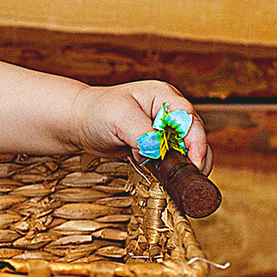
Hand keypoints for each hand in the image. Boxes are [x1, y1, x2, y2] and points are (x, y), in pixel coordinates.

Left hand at [71, 80, 208, 170]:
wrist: (80, 124)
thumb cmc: (97, 112)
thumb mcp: (119, 117)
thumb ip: (142, 133)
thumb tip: (158, 152)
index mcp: (163, 96)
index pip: (189, 118)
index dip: (196, 140)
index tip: (195, 160)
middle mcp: (168, 112)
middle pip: (194, 135)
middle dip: (195, 156)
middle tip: (190, 177)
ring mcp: (164, 130)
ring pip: (186, 150)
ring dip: (183, 166)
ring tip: (176, 180)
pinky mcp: (157, 147)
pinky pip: (172, 160)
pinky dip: (171, 170)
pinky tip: (162, 178)